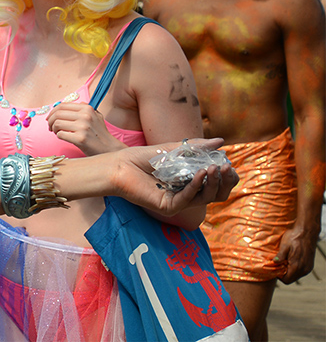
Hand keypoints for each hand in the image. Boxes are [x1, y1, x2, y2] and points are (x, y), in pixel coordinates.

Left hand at [48, 103, 124, 155]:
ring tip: (57, 132)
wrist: (109, 149)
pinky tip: (63, 138)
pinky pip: (60, 134)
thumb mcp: (96, 116)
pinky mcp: (80, 139)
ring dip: (53, 128)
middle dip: (50, 120)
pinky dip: (58, 136)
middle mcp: (85, 116)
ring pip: (57, 123)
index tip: (50, 118)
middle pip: (57, 114)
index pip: (62, 105)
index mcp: (87, 108)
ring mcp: (83, 127)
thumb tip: (64, 105)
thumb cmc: (100, 134)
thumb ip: (83, 108)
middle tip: (50, 126)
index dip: (52, 111)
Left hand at [112, 138, 237, 215]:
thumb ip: (196, 148)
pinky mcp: (168, 207)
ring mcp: (178, 202)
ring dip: (213, 182)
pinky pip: (188, 198)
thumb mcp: (172, 149)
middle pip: (216, 194)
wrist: (118, 166)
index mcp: (190, 183)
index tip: (229, 163)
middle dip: (225, 181)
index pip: (216, 184)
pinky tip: (200, 173)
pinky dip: (196, 185)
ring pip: (206, 198)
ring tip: (214, 168)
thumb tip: (221, 142)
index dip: (226, 176)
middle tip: (227, 168)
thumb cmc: (141, 158)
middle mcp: (187, 194)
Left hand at [274, 223, 318, 283]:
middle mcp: (304, 269)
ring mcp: (308, 267)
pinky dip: (294, 268)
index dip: (279, 276)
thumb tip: (274, 262)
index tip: (274, 268)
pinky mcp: (309, 265)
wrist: (307, 232)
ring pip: (296, 275)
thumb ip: (280, 255)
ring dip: (289, 270)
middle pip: (291, 278)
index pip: (286, 280)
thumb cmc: (295, 237)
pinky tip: (290, 259)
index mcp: (297, 266)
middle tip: (278, 263)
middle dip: (283, 273)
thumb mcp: (285, 245)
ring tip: (283, 260)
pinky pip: (300, 271)